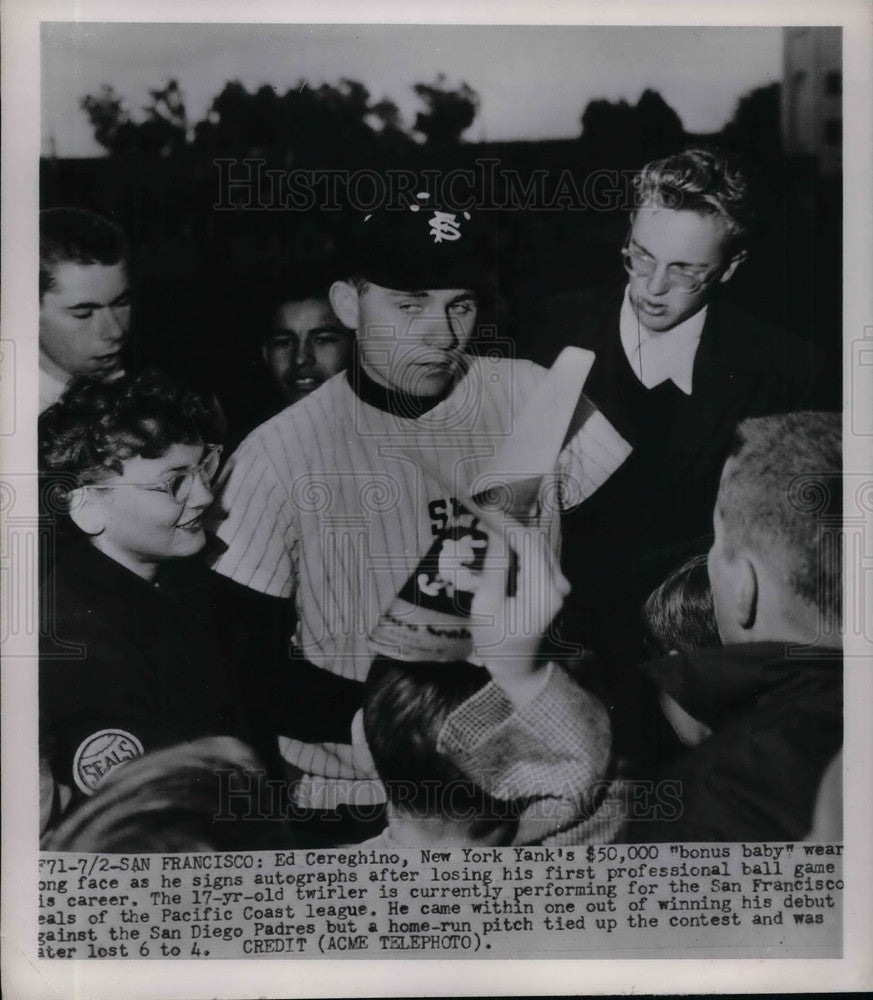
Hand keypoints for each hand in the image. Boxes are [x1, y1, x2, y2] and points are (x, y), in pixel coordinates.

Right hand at [469, 520, 568, 691]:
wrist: (521, 670)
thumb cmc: (498, 644)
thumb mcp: (487, 606)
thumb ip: (494, 567)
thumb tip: (494, 532)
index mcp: (543, 591)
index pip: (527, 542)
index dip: (505, 522)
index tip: (483, 508)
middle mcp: (558, 584)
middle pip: (535, 540)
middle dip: (510, 523)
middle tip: (483, 511)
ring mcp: (560, 585)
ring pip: (538, 546)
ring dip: (515, 533)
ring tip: (489, 522)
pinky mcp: (555, 587)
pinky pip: (538, 557)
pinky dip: (520, 546)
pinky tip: (502, 541)